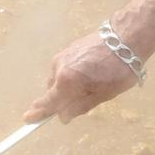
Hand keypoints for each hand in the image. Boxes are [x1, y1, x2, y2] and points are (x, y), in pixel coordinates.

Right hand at [23, 31, 138, 123]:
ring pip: (58, 78)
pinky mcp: (68, 48)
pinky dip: (72, 74)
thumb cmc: (119, 68)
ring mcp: (62, 56)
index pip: (48, 102)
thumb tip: (63, 117)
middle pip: (52, 91)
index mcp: (67, 82)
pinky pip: (64, 68)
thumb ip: (80, 106)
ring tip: (92, 85)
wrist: (126, 36)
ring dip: (68, 86)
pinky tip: (90, 73)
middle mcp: (59, 67)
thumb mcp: (103, 94)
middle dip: (61, 100)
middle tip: (79, 103)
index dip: (39, 112)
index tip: (28, 119)